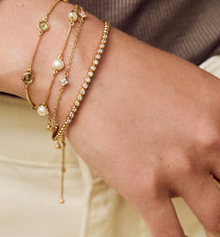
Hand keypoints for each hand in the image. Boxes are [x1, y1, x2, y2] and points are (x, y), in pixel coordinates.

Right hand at [0, 0, 219, 235]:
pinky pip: (170, 236)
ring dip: (213, 224)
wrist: (82, 70)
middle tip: (215, 198)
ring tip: (206, 222)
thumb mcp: (181, 81)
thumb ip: (206, 113)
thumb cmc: (126, 68)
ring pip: (217, 220)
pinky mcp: (142, 187)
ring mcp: (177, 167)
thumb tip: (209, 140)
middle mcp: (208, 140)